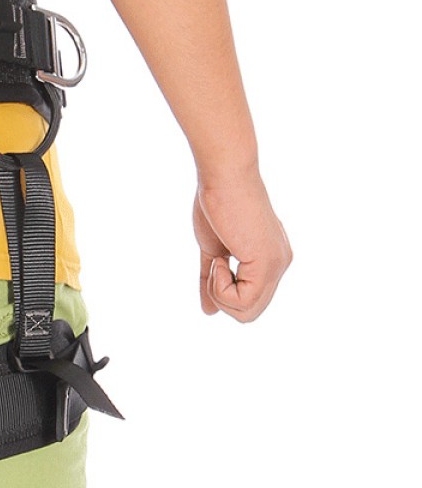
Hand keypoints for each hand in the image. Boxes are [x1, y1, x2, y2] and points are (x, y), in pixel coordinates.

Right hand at [193, 174, 290, 321]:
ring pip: (246, 313)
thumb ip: (211, 279)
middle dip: (221, 296)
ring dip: (220, 292)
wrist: (224, 174)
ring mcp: (276, 266)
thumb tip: (208, 312)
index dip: (223, 291)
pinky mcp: (267, 264)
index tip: (215, 262)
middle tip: (215, 264)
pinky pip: (242, 302)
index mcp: (270, 258)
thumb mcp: (212, 249)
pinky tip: (221, 260)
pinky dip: (221, 287)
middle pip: (249, 313)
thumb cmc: (216, 201)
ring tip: (218, 260)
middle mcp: (279, 264)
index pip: (249, 300)